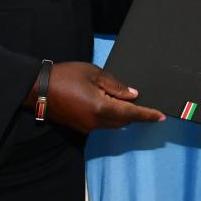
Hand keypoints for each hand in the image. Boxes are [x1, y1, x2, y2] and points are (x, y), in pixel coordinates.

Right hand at [35, 62, 166, 132]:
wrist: (38, 89)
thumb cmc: (66, 76)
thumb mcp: (94, 74)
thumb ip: (115, 85)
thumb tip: (132, 95)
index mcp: (101, 108)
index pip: (131, 113)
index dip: (147, 115)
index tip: (161, 116)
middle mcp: (96, 122)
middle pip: (123, 121)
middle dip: (137, 115)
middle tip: (150, 107)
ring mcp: (87, 127)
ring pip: (113, 123)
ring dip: (123, 116)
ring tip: (131, 104)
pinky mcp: (80, 126)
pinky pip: (102, 124)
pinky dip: (111, 116)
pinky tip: (111, 105)